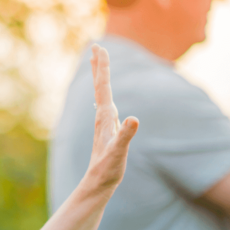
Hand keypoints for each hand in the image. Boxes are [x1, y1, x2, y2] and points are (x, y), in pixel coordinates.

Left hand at [82, 45, 138, 193]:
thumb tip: (134, 118)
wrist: (98, 183)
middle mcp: (102, 116)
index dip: (103, 67)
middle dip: (98, 65)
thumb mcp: (119, 151)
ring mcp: (104, 122)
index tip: (99, 48)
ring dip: (100, 77)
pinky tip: (106, 96)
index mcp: (105, 116)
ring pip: (101, 93)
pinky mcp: (108, 129)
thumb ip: (126, 135)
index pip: (103, 86)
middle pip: (99, 85)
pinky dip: (106, 94)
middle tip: (95, 46)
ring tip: (97, 63)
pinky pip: (106, 104)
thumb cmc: (108, 168)